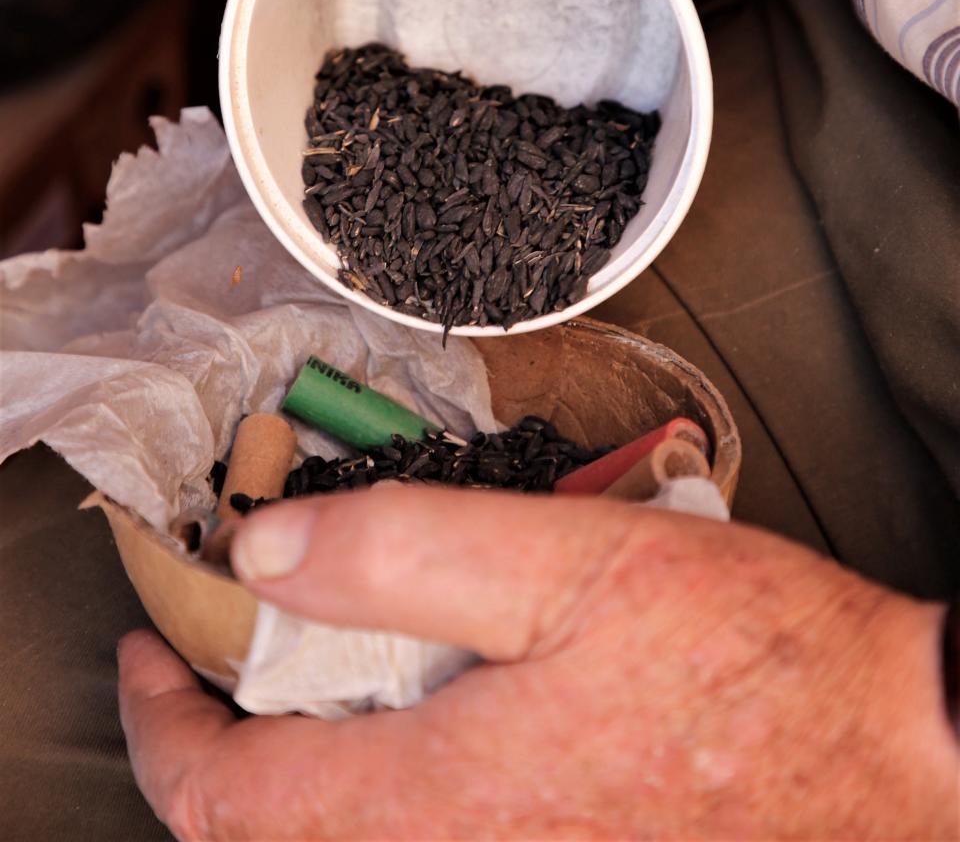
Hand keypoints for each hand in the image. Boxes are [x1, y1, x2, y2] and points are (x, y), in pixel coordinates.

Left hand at [120, 487, 957, 839]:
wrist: (884, 757)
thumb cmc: (748, 660)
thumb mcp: (570, 562)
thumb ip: (407, 552)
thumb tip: (267, 552)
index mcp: (437, 805)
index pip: (223, 799)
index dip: (160, 717)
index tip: (152, 644)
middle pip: (270, 831)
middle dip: (226, 732)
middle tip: (234, 638)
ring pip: (343, 835)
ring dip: (301, 755)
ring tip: (321, 659)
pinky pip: (419, 835)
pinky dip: (377, 775)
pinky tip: (426, 702)